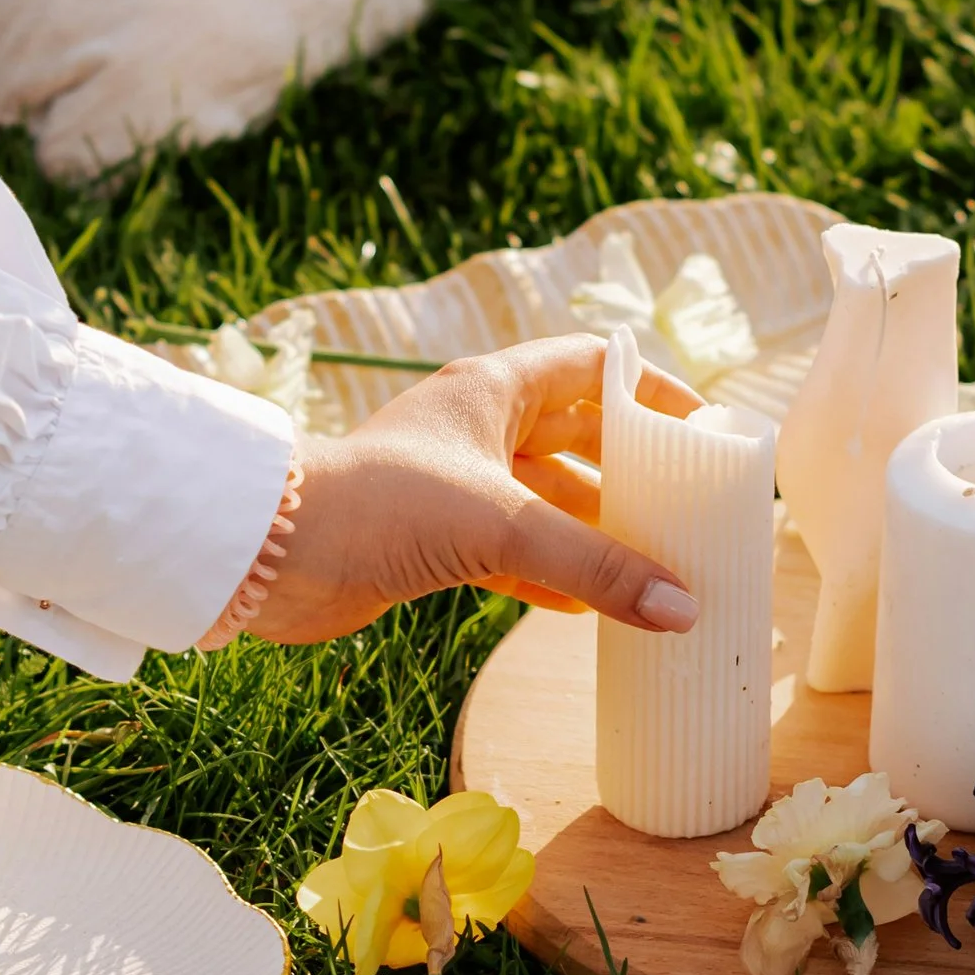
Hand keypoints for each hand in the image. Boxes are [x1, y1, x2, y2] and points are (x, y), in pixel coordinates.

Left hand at [246, 337, 707, 642]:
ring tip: (655, 564)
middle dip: (630, 471)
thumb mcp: (502, 526)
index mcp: (493, 390)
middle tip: (688, 506)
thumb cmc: (380, 506)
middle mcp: (477, 428)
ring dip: (595, 531)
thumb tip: (682, 609)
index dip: (649, 388)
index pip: (592, 366)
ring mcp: (455, 484)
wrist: (272, 555)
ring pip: (546, 500)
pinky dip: (551, 577)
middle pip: (576, 436)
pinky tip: (589, 609)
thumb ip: (596, 566)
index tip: (701, 424)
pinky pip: (511, 553)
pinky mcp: (434, 539)